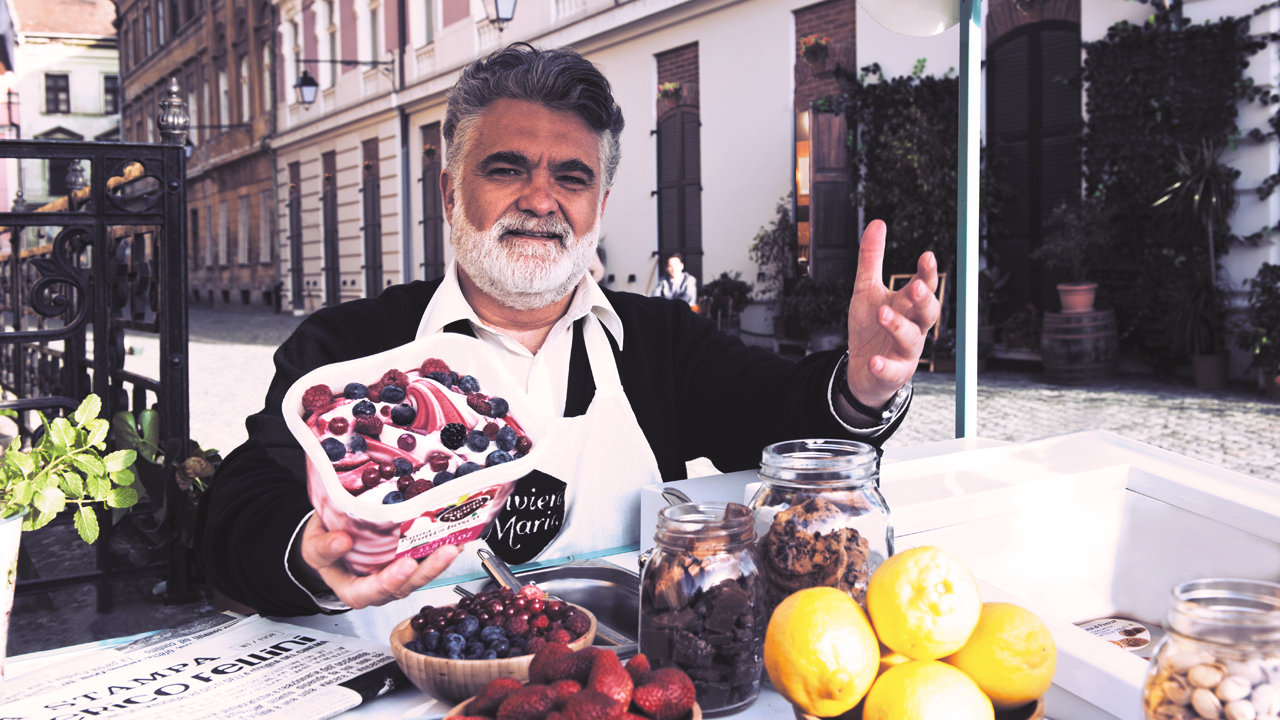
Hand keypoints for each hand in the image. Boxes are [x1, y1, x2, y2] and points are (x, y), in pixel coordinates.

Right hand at [300, 513, 460, 609]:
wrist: (331, 535)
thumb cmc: (324, 545)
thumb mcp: (312, 546)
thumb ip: (323, 548)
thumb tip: (341, 541)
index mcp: (354, 590)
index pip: (372, 592)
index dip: (390, 581)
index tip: (405, 565)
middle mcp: (380, 587)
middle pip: (406, 586)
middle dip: (428, 570)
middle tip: (445, 550)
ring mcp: (396, 575)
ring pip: (421, 575)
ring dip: (441, 560)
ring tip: (456, 542)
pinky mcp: (408, 562)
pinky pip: (425, 560)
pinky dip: (440, 548)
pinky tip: (455, 534)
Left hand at [845, 220, 939, 407]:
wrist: (862, 369)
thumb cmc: (870, 328)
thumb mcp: (866, 290)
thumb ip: (871, 259)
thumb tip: (878, 223)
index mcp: (909, 306)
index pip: (925, 287)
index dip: (927, 273)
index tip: (926, 257)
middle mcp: (914, 328)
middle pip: (928, 313)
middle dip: (923, 299)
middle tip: (915, 286)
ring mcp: (906, 352)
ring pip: (911, 339)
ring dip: (898, 326)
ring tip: (882, 315)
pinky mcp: (893, 373)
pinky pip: (892, 370)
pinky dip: (884, 366)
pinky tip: (874, 360)